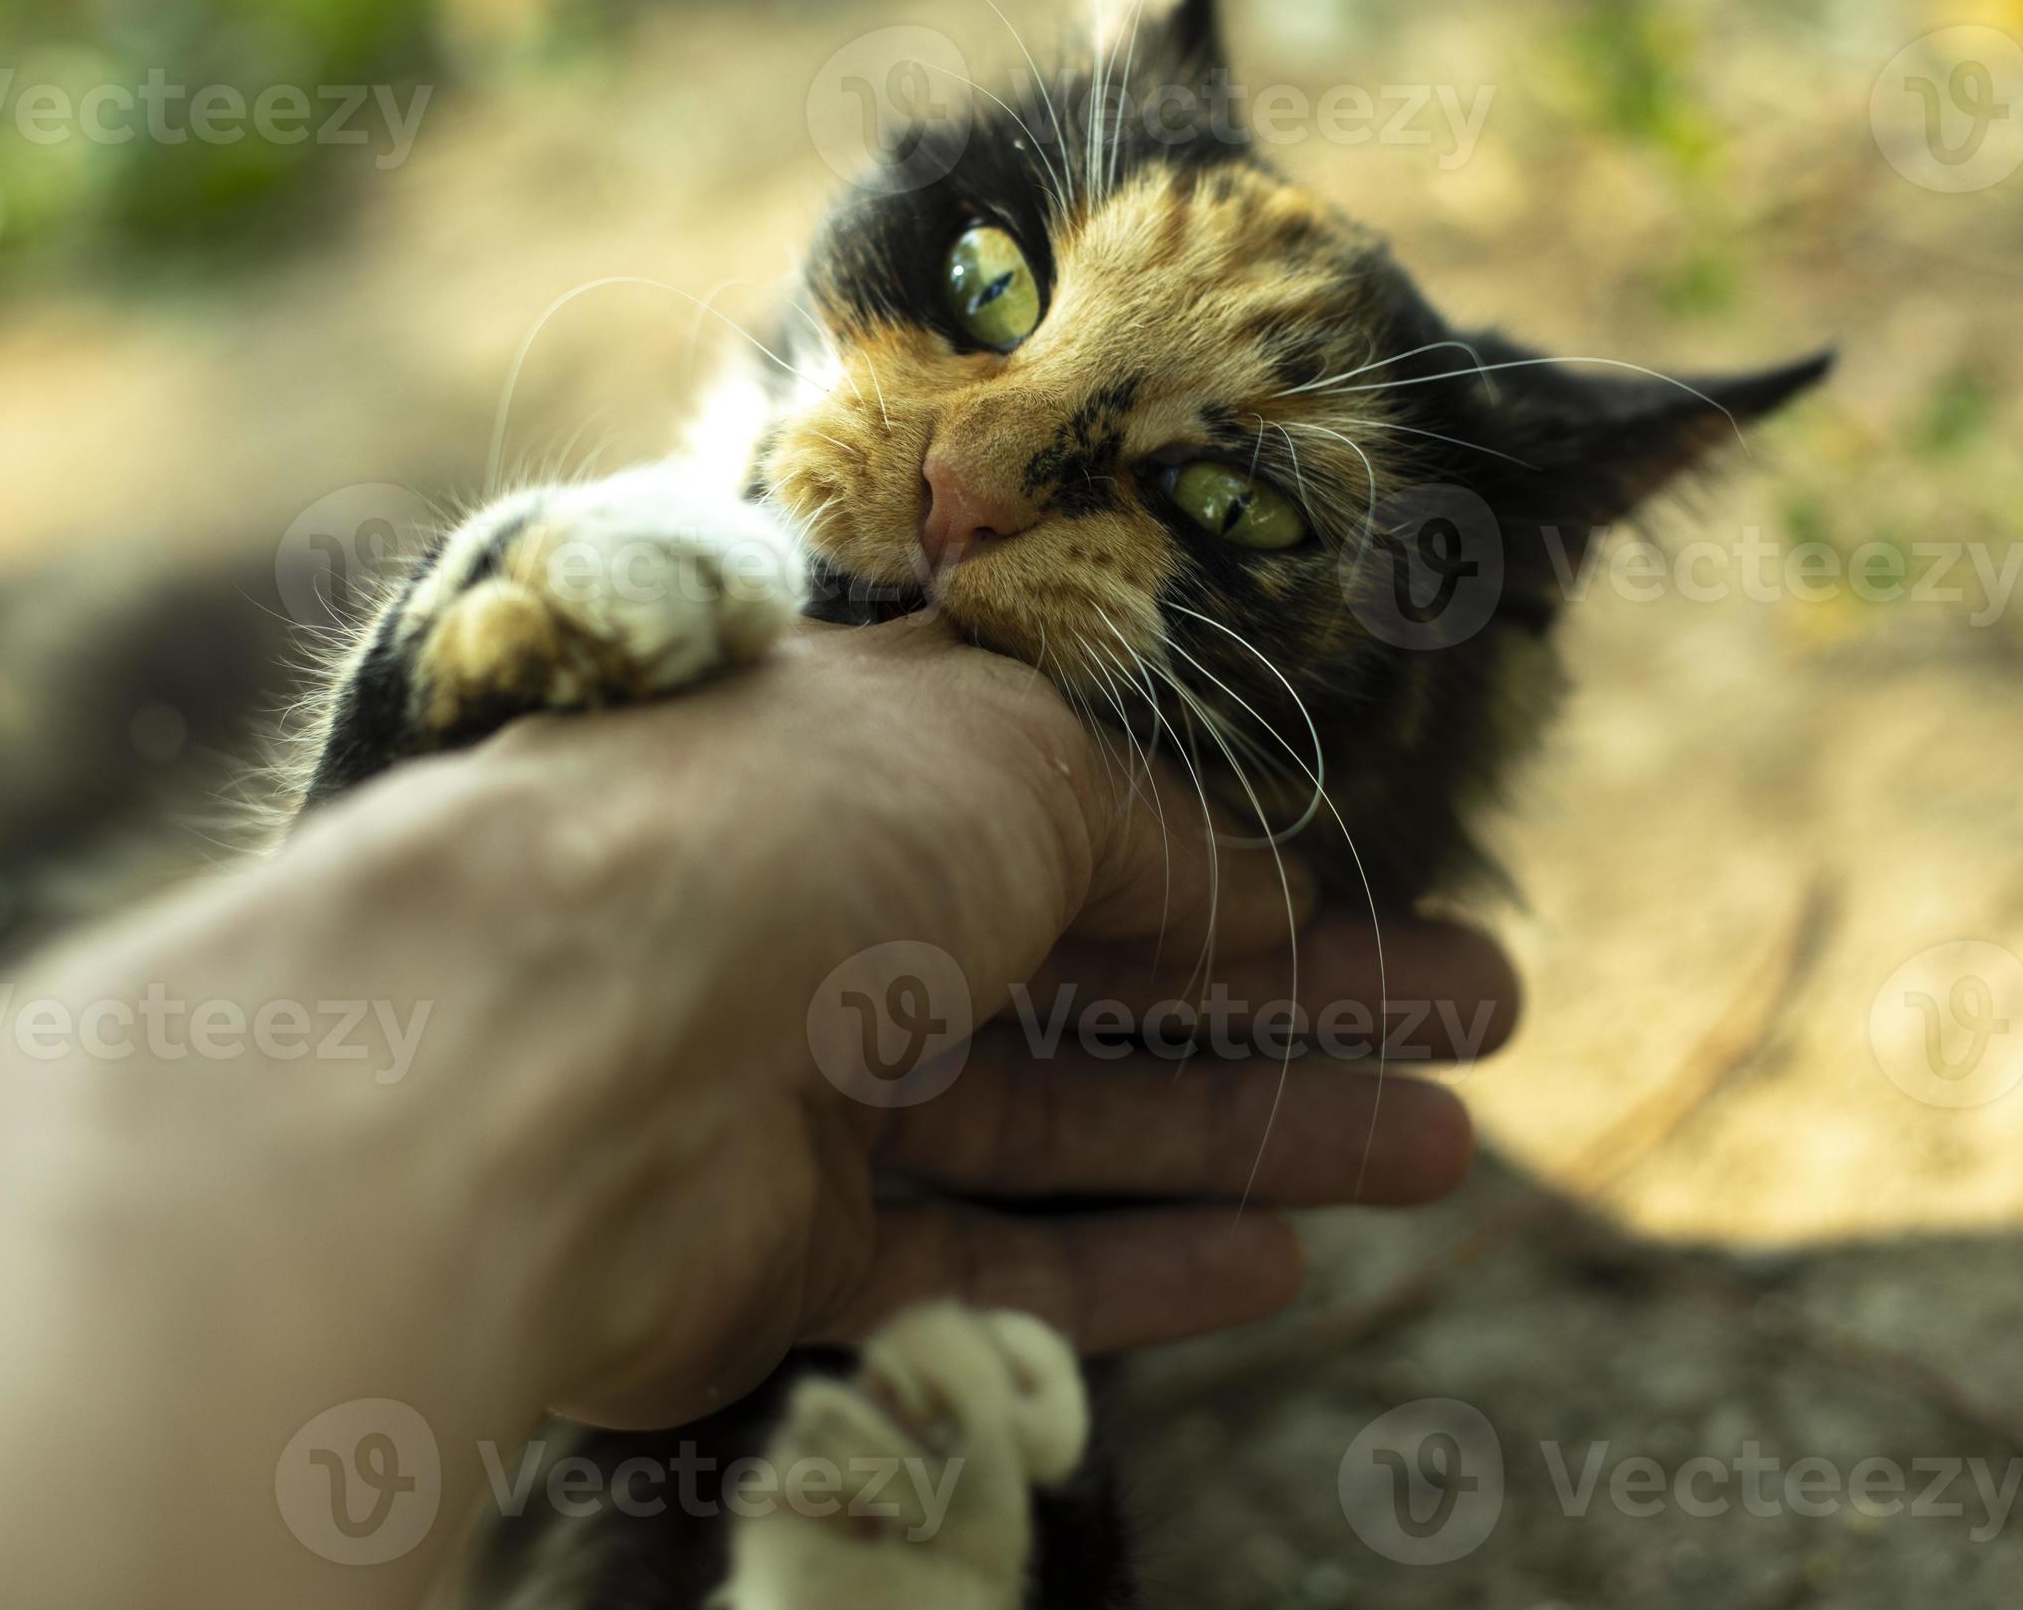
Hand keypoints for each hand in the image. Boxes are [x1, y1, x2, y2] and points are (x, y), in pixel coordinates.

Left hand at [294, 617, 1519, 1425]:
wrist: (539, 1040)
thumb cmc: (783, 830)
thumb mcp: (1009, 755)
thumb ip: (1145, 830)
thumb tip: (1263, 885)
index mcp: (862, 768)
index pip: (1087, 824)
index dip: (1252, 868)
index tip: (1396, 908)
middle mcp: (829, 924)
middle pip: (1105, 979)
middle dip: (1303, 1005)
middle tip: (1483, 1028)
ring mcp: (801, 1096)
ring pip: (1067, 1124)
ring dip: (1256, 1136)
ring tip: (1438, 1150)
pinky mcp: (779, 1259)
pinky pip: (984, 1260)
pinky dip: (1129, 1266)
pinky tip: (1277, 1260)